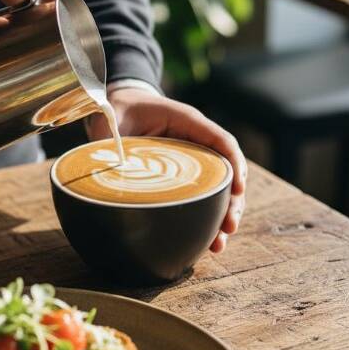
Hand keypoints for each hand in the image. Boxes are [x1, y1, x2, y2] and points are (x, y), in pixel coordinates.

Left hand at [86, 88, 247, 252]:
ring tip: (218, 244)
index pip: (220, 140)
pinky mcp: (185, 175)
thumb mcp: (114, 118)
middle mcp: (196, 140)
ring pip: (218, 188)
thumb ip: (113, 138)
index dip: (234, 164)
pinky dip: (206, 216)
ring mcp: (193, 160)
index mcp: (186, 121)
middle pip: (227, 171)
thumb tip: (110, 167)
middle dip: (232, 200)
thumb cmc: (119, 109)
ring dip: (222, 215)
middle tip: (229, 227)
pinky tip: (205, 239)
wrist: (117, 105)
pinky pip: (202, 194)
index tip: (238, 189)